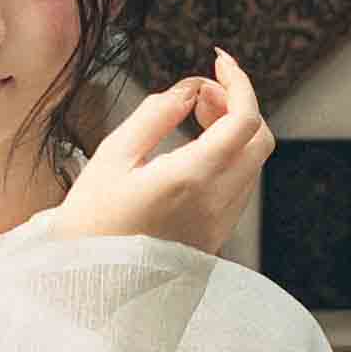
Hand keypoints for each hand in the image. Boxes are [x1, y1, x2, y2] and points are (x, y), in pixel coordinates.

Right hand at [59, 50, 271, 256]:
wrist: (90, 290)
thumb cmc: (91, 226)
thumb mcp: (112, 158)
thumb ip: (154, 115)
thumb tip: (187, 90)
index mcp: (192, 179)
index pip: (244, 119)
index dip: (238, 82)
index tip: (219, 61)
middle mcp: (216, 202)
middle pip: (260, 139)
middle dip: (239, 104)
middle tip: (203, 91)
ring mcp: (220, 223)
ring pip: (253, 163)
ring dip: (235, 130)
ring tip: (196, 116)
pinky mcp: (215, 236)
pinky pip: (239, 186)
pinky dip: (230, 157)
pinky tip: (196, 150)